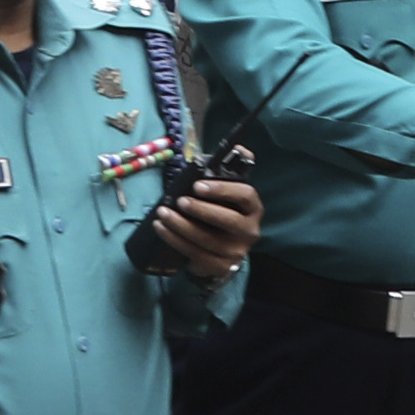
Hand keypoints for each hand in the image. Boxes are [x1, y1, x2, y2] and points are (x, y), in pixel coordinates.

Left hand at [143, 171, 259, 276]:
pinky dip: (175, 240)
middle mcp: (249, 231)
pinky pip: (195, 254)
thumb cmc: (223, 212)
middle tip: (180, 201)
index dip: (222, 190)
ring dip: (181, 225)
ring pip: (207, 240)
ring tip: (162, 212)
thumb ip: (231, 170)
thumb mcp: (228, 193)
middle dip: (201, 210)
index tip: (198, 185)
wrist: (225, 250)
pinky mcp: (221, 267)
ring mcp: (236, 252)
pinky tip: (161, 228)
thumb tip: (239, 147)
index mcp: (253, 208)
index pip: (245, 196)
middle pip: (228, 221)